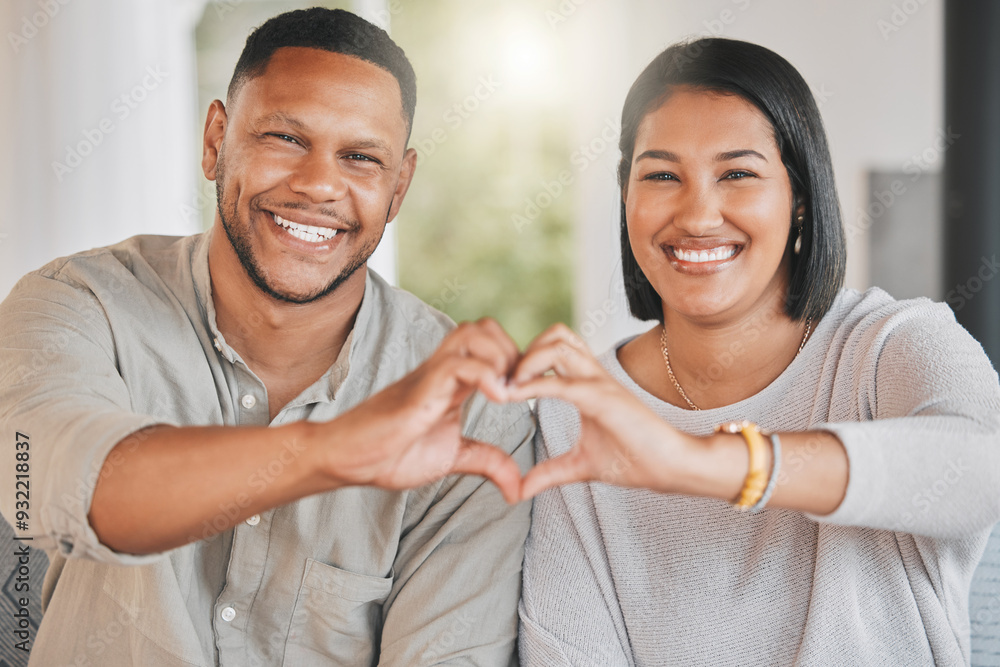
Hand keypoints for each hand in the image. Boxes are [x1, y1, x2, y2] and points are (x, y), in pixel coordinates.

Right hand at [324, 318, 523, 502]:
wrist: (347, 459)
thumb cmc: (391, 454)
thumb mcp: (452, 458)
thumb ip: (487, 463)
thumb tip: (518, 488)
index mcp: (453, 381)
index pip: (490, 343)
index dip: (516, 359)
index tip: (528, 391)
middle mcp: (443, 371)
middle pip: (484, 327)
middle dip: (513, 351)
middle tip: (520, 388)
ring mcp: (430, 376)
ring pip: (472, 334)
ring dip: (501, 358)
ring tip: (509, 393)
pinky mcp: (419, 391)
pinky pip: (457, 365)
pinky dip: (486, 376)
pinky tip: (498, 400)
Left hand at [507, 324, 695, 499]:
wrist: (673, 468)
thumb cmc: (635, 461)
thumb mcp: (580, 466)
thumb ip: (549, 473)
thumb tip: (519, 490)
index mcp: (590, 383)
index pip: (555, 348)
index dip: (526, 358)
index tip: (502, 385)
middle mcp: (595, 375)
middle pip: (556, 335)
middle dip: (524, 351)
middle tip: (503, 381)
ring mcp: (600, 384)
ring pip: (558, 345)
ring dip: (526, 361)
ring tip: (508, 387)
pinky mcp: (604, 399)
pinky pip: (563, 383)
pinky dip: (533, 386)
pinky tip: (514, 397)